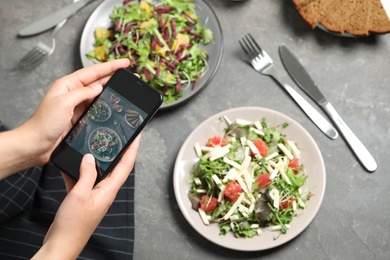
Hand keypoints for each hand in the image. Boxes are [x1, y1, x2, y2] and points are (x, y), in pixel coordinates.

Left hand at [0, 59, 129, 176]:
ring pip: (99, 95)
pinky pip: (97, 108)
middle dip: (115, 77)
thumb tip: (98, 87)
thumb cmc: (43, 124)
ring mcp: (78, 106)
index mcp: (67, 85)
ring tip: (125, 89)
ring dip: (112, 92)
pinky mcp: (80, 117)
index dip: (110, 66)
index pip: (93, 72)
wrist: (37, 145)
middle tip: (130, 76)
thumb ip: (82, 93)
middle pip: (98, 81)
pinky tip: (114, 106)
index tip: (124, 63)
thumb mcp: (63, 103)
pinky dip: (106, 106)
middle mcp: (73, 93)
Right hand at [32, 134, 140, 258]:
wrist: (62, 243)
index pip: (126, 165)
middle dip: (118, 151)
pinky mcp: (83, 198)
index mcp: (109, 190)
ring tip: (95, 145)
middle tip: (119, 136)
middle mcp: (104, 191)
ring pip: (97, 172)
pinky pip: (83, 180)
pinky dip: (77, 172)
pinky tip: (70, 165)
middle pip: (115, 167)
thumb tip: (89, 158)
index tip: (137, 137)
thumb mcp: (79, 194)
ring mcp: (94, 195)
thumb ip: (86, 174)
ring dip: (96, 160)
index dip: (132, 150)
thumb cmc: (73, 225)